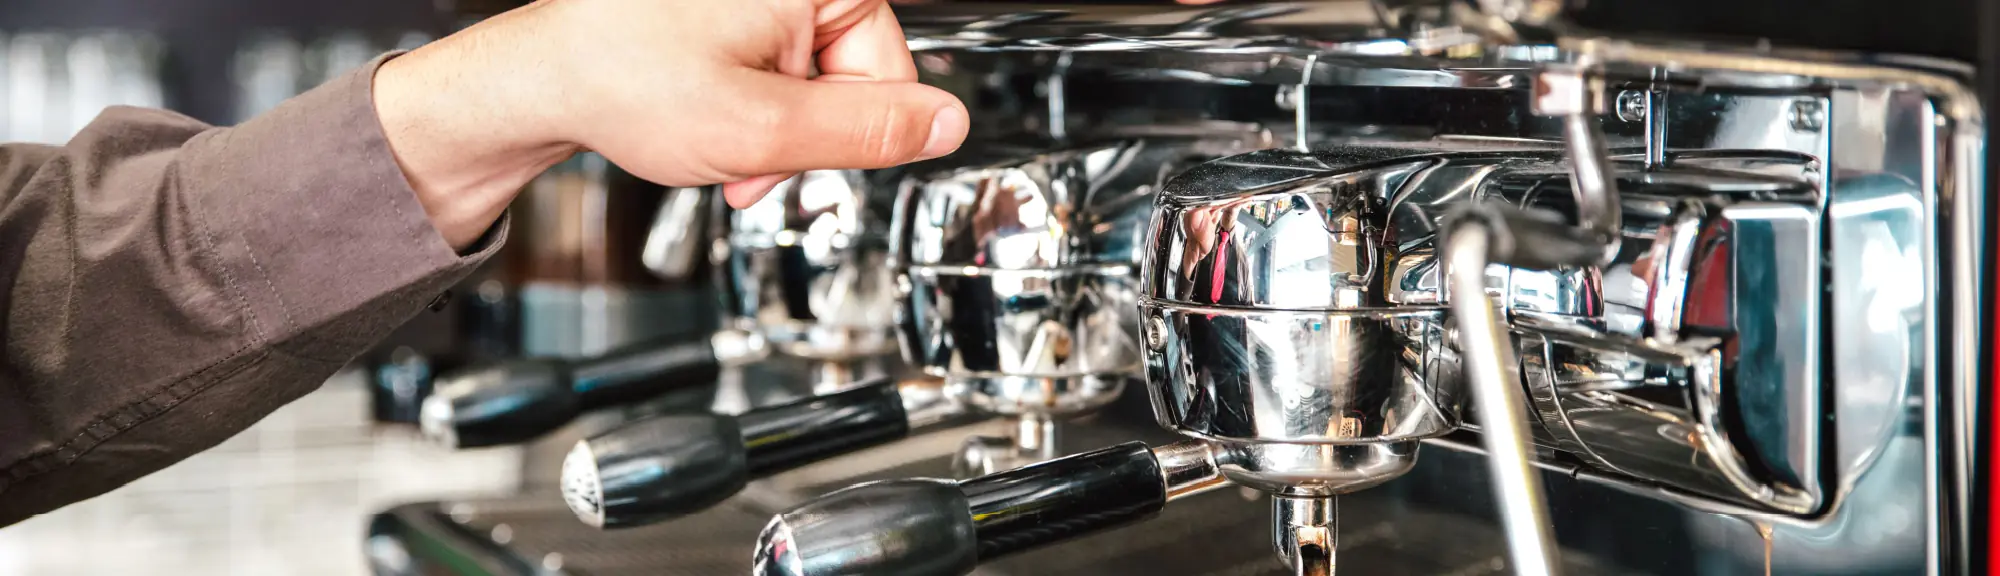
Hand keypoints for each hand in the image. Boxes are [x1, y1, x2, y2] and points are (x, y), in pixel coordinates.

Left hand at [373, 0, 967, 248]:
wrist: (537, 80)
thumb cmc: (624, 82)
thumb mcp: (767, 129)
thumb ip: (869, 132)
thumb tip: (948, 124)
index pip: (890, 70)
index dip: (846, 129)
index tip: (794, 150)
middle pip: (850, 72)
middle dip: (803, 130)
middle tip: (747, 153)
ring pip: (810, 76)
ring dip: (773, 126)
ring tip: (717, 136)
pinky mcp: (730, 7)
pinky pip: (774, 61)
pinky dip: (748, 102)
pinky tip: (708, 115)